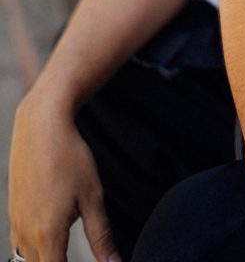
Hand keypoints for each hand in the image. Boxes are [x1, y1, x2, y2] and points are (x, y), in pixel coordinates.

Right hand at [9, 92, 119, 261]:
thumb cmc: (69, 157)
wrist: (41, 126)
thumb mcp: (93, 197)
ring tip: (64, 252)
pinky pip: (18, 246)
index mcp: (47, 234)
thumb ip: (101, 236)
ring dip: (45, 260)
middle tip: (75, 255)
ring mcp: (16, 224)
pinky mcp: (12, 212)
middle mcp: (26, 234)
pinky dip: (33, 251)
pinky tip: (50, 241)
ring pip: (25, 260)